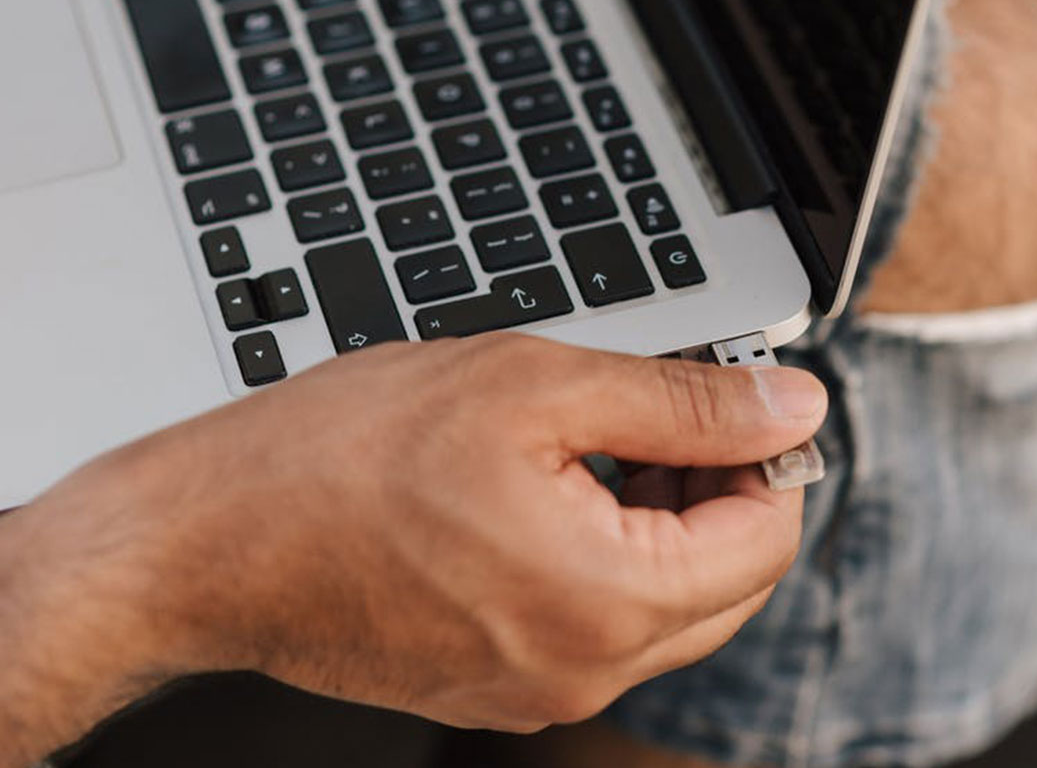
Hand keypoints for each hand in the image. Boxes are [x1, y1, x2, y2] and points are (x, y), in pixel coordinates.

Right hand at [0, 334, 826, 765]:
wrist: (206, 541)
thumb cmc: (339, 458)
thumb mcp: (535, 386)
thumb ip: (685, 402)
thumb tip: (790, 406)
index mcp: (608, 600)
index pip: (768, 538)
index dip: (766, 454)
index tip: (736, 401)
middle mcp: (585, 670)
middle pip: (729, 582)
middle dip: (719, 491)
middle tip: (666, 411)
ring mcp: (540, 691)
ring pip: (668, 607)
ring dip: (664, 524)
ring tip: (599, 442)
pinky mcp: (501, 690)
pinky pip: (600, 629)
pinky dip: (608, 561)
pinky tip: (556, 493)